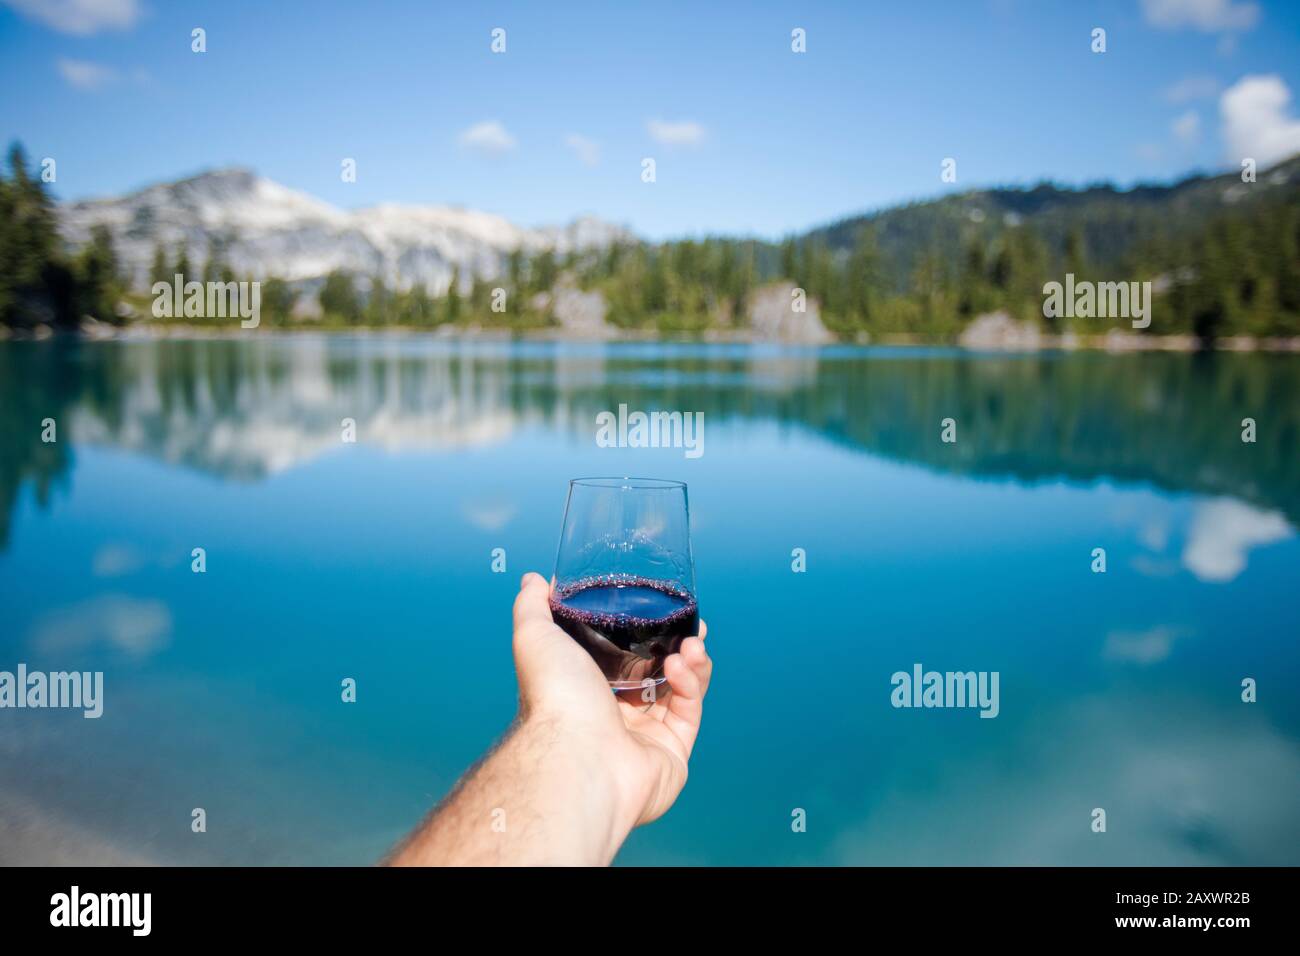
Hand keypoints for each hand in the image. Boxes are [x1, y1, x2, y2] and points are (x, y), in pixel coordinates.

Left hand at [511, 571, 711, 830]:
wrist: (579, 753)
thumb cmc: (554, 698)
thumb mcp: (536, 637)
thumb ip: (533, 605)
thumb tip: (533, 580)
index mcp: (585, 691)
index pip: (620, 659)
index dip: (643, 634)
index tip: (659, 610)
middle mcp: (614, 716)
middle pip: (655, 673)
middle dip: (676, 645)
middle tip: (691, 624)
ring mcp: (644, 737)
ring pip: (679, 691)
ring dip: (689, 660)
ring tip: (691, 642)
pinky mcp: (671, 753)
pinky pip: (690, 712)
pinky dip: (691, 685)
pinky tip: (681, 664)